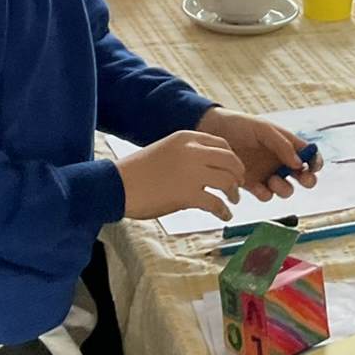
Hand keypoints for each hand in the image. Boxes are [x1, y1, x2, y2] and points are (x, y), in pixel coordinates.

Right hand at [115, 130, 244, 220]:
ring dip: (234, 192)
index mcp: (186, 138)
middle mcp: (192, 151)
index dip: (232, 159)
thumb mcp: (165, 151)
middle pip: (230, 160)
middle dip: (238, 174)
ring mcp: (191, 172)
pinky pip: (216, 203)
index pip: (222, 144)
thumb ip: (187, 155)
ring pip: (228, 180)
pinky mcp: (188, 194)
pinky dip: (224, 211)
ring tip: (232, 201)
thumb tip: (206, 170)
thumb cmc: (137, 172)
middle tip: (238, 186)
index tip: (233, 170)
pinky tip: (224, 216)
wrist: (116, 185)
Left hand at [196, 106, 322, 200]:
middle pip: (303, 176)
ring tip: (273, 180)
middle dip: (308, 180)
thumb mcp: (263, 128)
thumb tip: (299, 163)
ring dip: (284, 188)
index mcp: (287, 145)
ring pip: (286, 189)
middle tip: (303, 179)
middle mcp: (280, 162)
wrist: (212, 132)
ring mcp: (267, 174)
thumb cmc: (240, 125)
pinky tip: (260, 187)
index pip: (309, 156)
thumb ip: (281, 144)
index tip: (314, 166)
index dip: (316, 162)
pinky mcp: (252, 185)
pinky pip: (265, 195)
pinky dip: (265, 194)